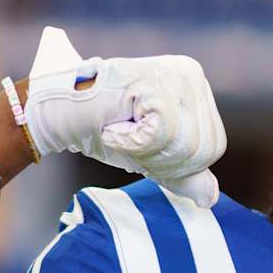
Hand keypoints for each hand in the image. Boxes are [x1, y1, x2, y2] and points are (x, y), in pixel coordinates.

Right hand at [23, 27, 226, 207]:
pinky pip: (160, 136)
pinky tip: (113, 122)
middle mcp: (192, 73)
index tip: (141, 142)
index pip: (213, 148)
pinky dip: (131, 142)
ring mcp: (173, 73)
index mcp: (198, 88)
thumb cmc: (104, 130)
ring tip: (121, 128)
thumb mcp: (151, 158)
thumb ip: (183, 175)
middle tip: (128, 135)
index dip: (176, 164)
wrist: (59, 113)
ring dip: (144, 151)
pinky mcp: (152, 81)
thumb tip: (211, 199)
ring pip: (184, 145)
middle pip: (203, 149)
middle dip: (161, 159)